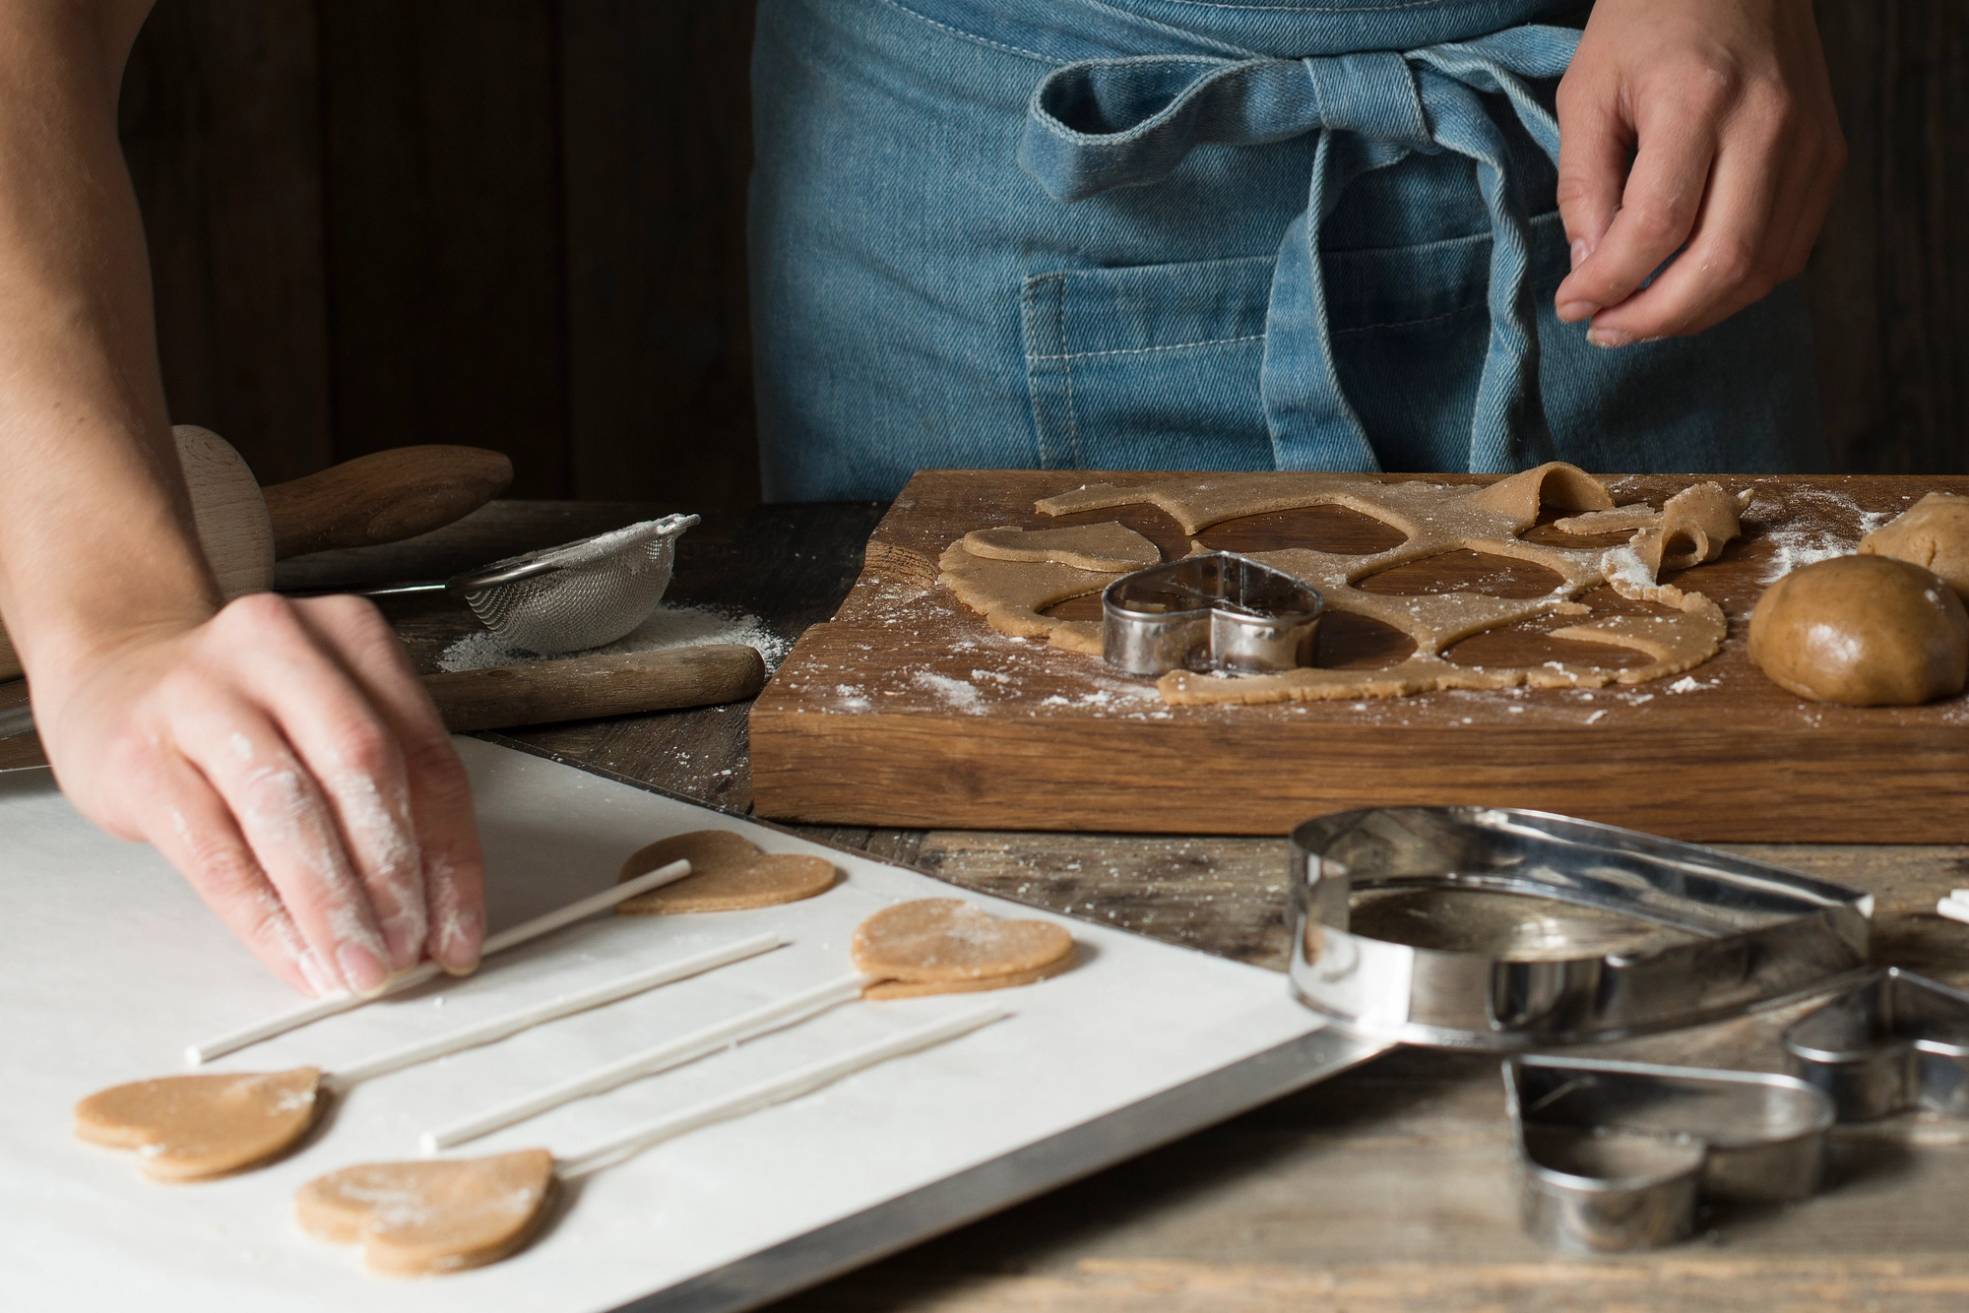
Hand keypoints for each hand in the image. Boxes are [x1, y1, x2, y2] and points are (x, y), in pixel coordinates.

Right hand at [34, 593, 484, 995]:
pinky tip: (293, 955)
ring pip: (289, 808)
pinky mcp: (138, 754)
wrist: (111, 677)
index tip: (458, 931)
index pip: (426, 754)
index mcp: (348, 634)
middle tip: (408, 952)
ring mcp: (199, 694)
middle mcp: (277, 646)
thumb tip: (434, 914)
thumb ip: (384, 793)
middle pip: (362, 769)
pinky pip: (213, 849)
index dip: (450, 855)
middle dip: (394, 877)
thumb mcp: (325, 719)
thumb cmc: (241, 709)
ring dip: (333, 903)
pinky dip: (263, 916)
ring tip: (357, 965)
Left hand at [1550, 0, 1844, 346]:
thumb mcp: (1587, 90)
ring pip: (1762, 268)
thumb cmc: (1648, 22)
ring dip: (1696, 312)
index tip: (1571, 303)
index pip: (1656, 225)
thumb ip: (1583, 184)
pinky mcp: (1830, 156)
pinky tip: (1687, 290)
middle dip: (1656, 317)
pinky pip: (1789, 250)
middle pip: (1722, 260)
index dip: (1609, 281)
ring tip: (1638, 319)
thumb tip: (1590, 270)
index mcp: (1698, 99)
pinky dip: (1736, 286)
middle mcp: (1768, 124)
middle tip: (1605, 331)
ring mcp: (1811, 143)